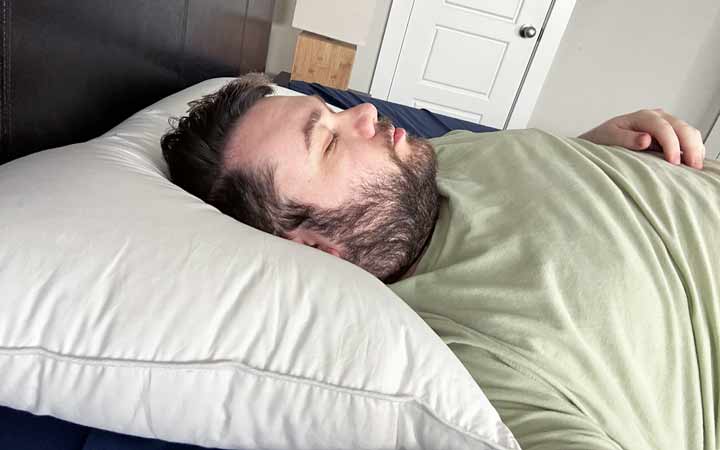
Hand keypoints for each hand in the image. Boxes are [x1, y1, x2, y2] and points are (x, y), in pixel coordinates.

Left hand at [579, 109, 704, 168]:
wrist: (599, 141)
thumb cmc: (602, 140)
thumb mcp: (608, 138)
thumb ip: (626, 139)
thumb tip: (646, 139)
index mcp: (642, 117)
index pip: (663, 128)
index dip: (671, 144)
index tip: (673, 163)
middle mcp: (657, 117)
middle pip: (682, 127)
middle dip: (690, 146)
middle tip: (692, 167)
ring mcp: (665, 124)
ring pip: (688, 132)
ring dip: (695, 148)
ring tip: (695, 167)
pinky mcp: (669, 135)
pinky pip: (687, 139)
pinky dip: (693, 149)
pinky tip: (693, 162)